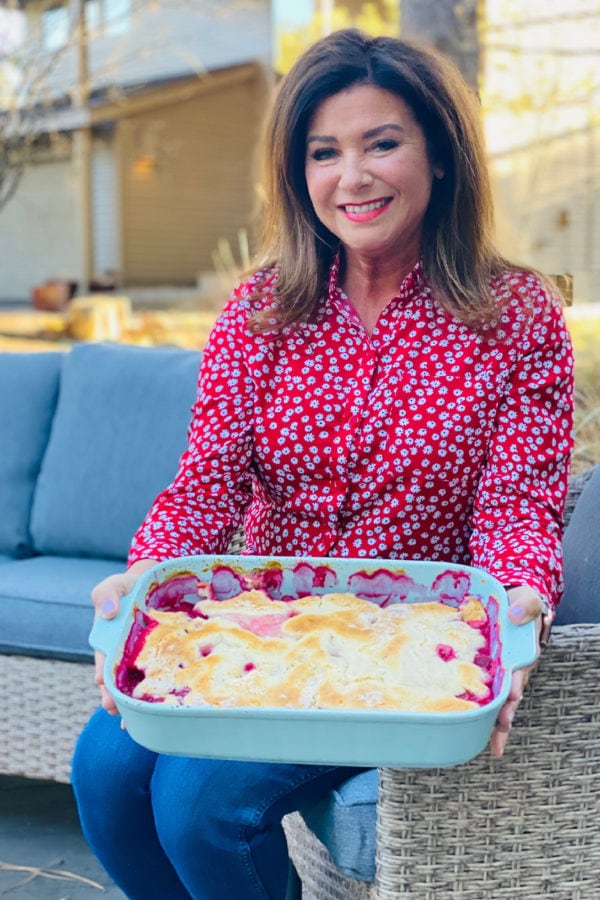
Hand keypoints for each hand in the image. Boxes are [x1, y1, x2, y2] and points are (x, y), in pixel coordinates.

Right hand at [92, 559, 157, 714]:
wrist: (155, 585)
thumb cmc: (129, 587)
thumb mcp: (113, 586)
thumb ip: (106, 595)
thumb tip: (109, 613)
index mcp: (107, 640)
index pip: (103, 657)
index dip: (103, 669)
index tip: (101, 680)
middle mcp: (121, 655)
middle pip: (115, 679)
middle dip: (112, 694)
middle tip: (111, 708)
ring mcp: (139, 660)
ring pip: (132, 685)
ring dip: (128, 702)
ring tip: (127, 720)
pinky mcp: (159, 661)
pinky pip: (156, 679)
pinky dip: (153, 697)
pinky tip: (154, 714)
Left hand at [490, 585, 542, 757]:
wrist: (513, 605)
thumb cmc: (521, 605)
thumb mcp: (528, 601)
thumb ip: (526, 607)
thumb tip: (514, 616)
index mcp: (523, 653)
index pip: (520, 671)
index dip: (516, 683)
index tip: (514, 693)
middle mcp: (514, 669)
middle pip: (511, 695)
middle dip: (507, 712)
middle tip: (502, 727)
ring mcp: (502, 674)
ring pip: (500, 701)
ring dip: (497, 721)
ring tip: (496, 743)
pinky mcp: (489, 674)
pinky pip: (485, 693)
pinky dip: (482, 712)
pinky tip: (472, 731)